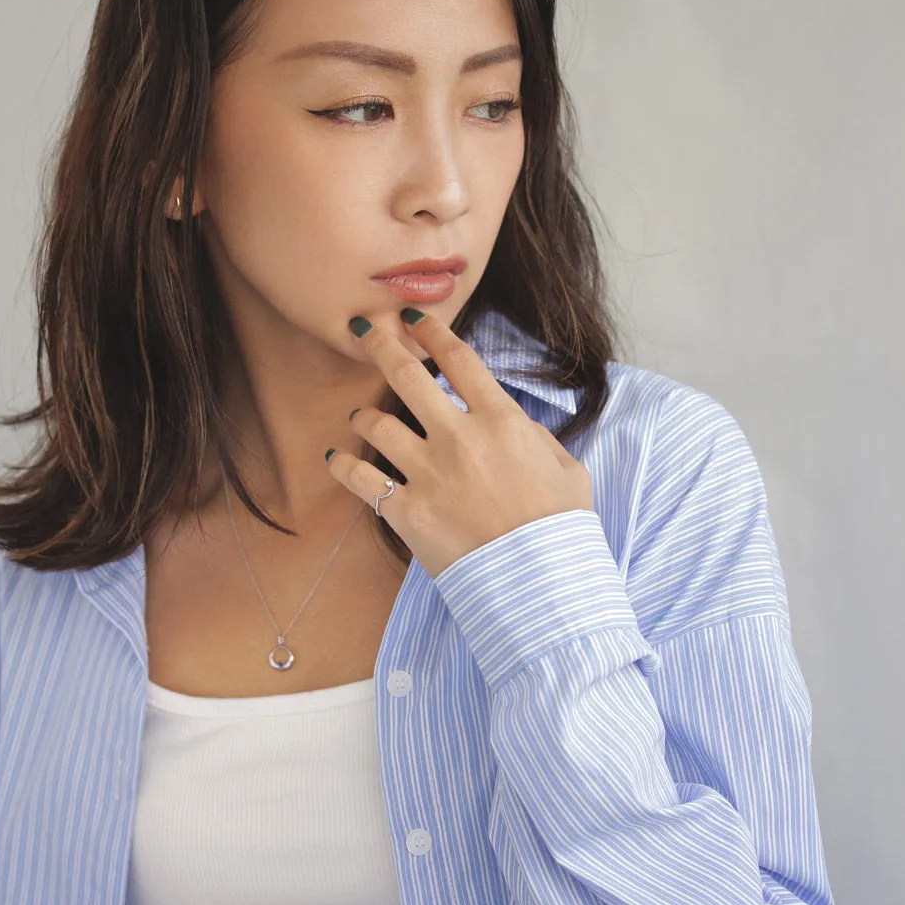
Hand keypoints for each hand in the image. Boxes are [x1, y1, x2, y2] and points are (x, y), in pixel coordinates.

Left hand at [325, 309, 594, 578]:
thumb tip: (515, 425)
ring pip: (377, 424)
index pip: (460, 360)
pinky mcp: (407, 512)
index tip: (414, 319)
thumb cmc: (561, 528)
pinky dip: (344, 466)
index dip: (433, 333)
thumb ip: (535, 438)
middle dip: (381, 344)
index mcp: (502, 421)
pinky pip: (361, 479)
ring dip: (364, 414)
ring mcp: (429, 474)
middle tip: (364, 329)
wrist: (542, 585)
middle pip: (408, 376)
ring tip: (361, 415)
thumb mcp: (567, 469)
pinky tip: (337, 459)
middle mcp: (460, 438)